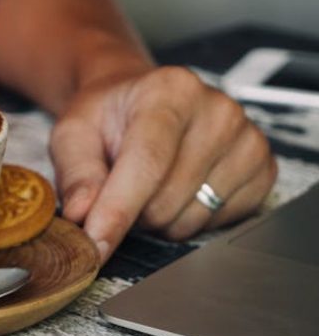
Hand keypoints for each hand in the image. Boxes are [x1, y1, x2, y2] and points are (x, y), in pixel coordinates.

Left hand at [50, 65, 276, 262]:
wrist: (140, 104)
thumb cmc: (107, 119)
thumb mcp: (73, 135)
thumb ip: (76, 173)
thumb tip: (82, 214)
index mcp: (170, 91)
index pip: (146, 162)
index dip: (117, 210)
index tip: (95, 245)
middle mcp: (218, 110)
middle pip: (167, 199)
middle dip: (132, 211)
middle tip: (119, 187)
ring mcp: (248, 140)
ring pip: (191, 218)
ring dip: (159, 218)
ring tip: (149, 186)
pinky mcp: (263, 170)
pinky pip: (219, 223)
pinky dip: (189, 219)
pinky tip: (179, 190)